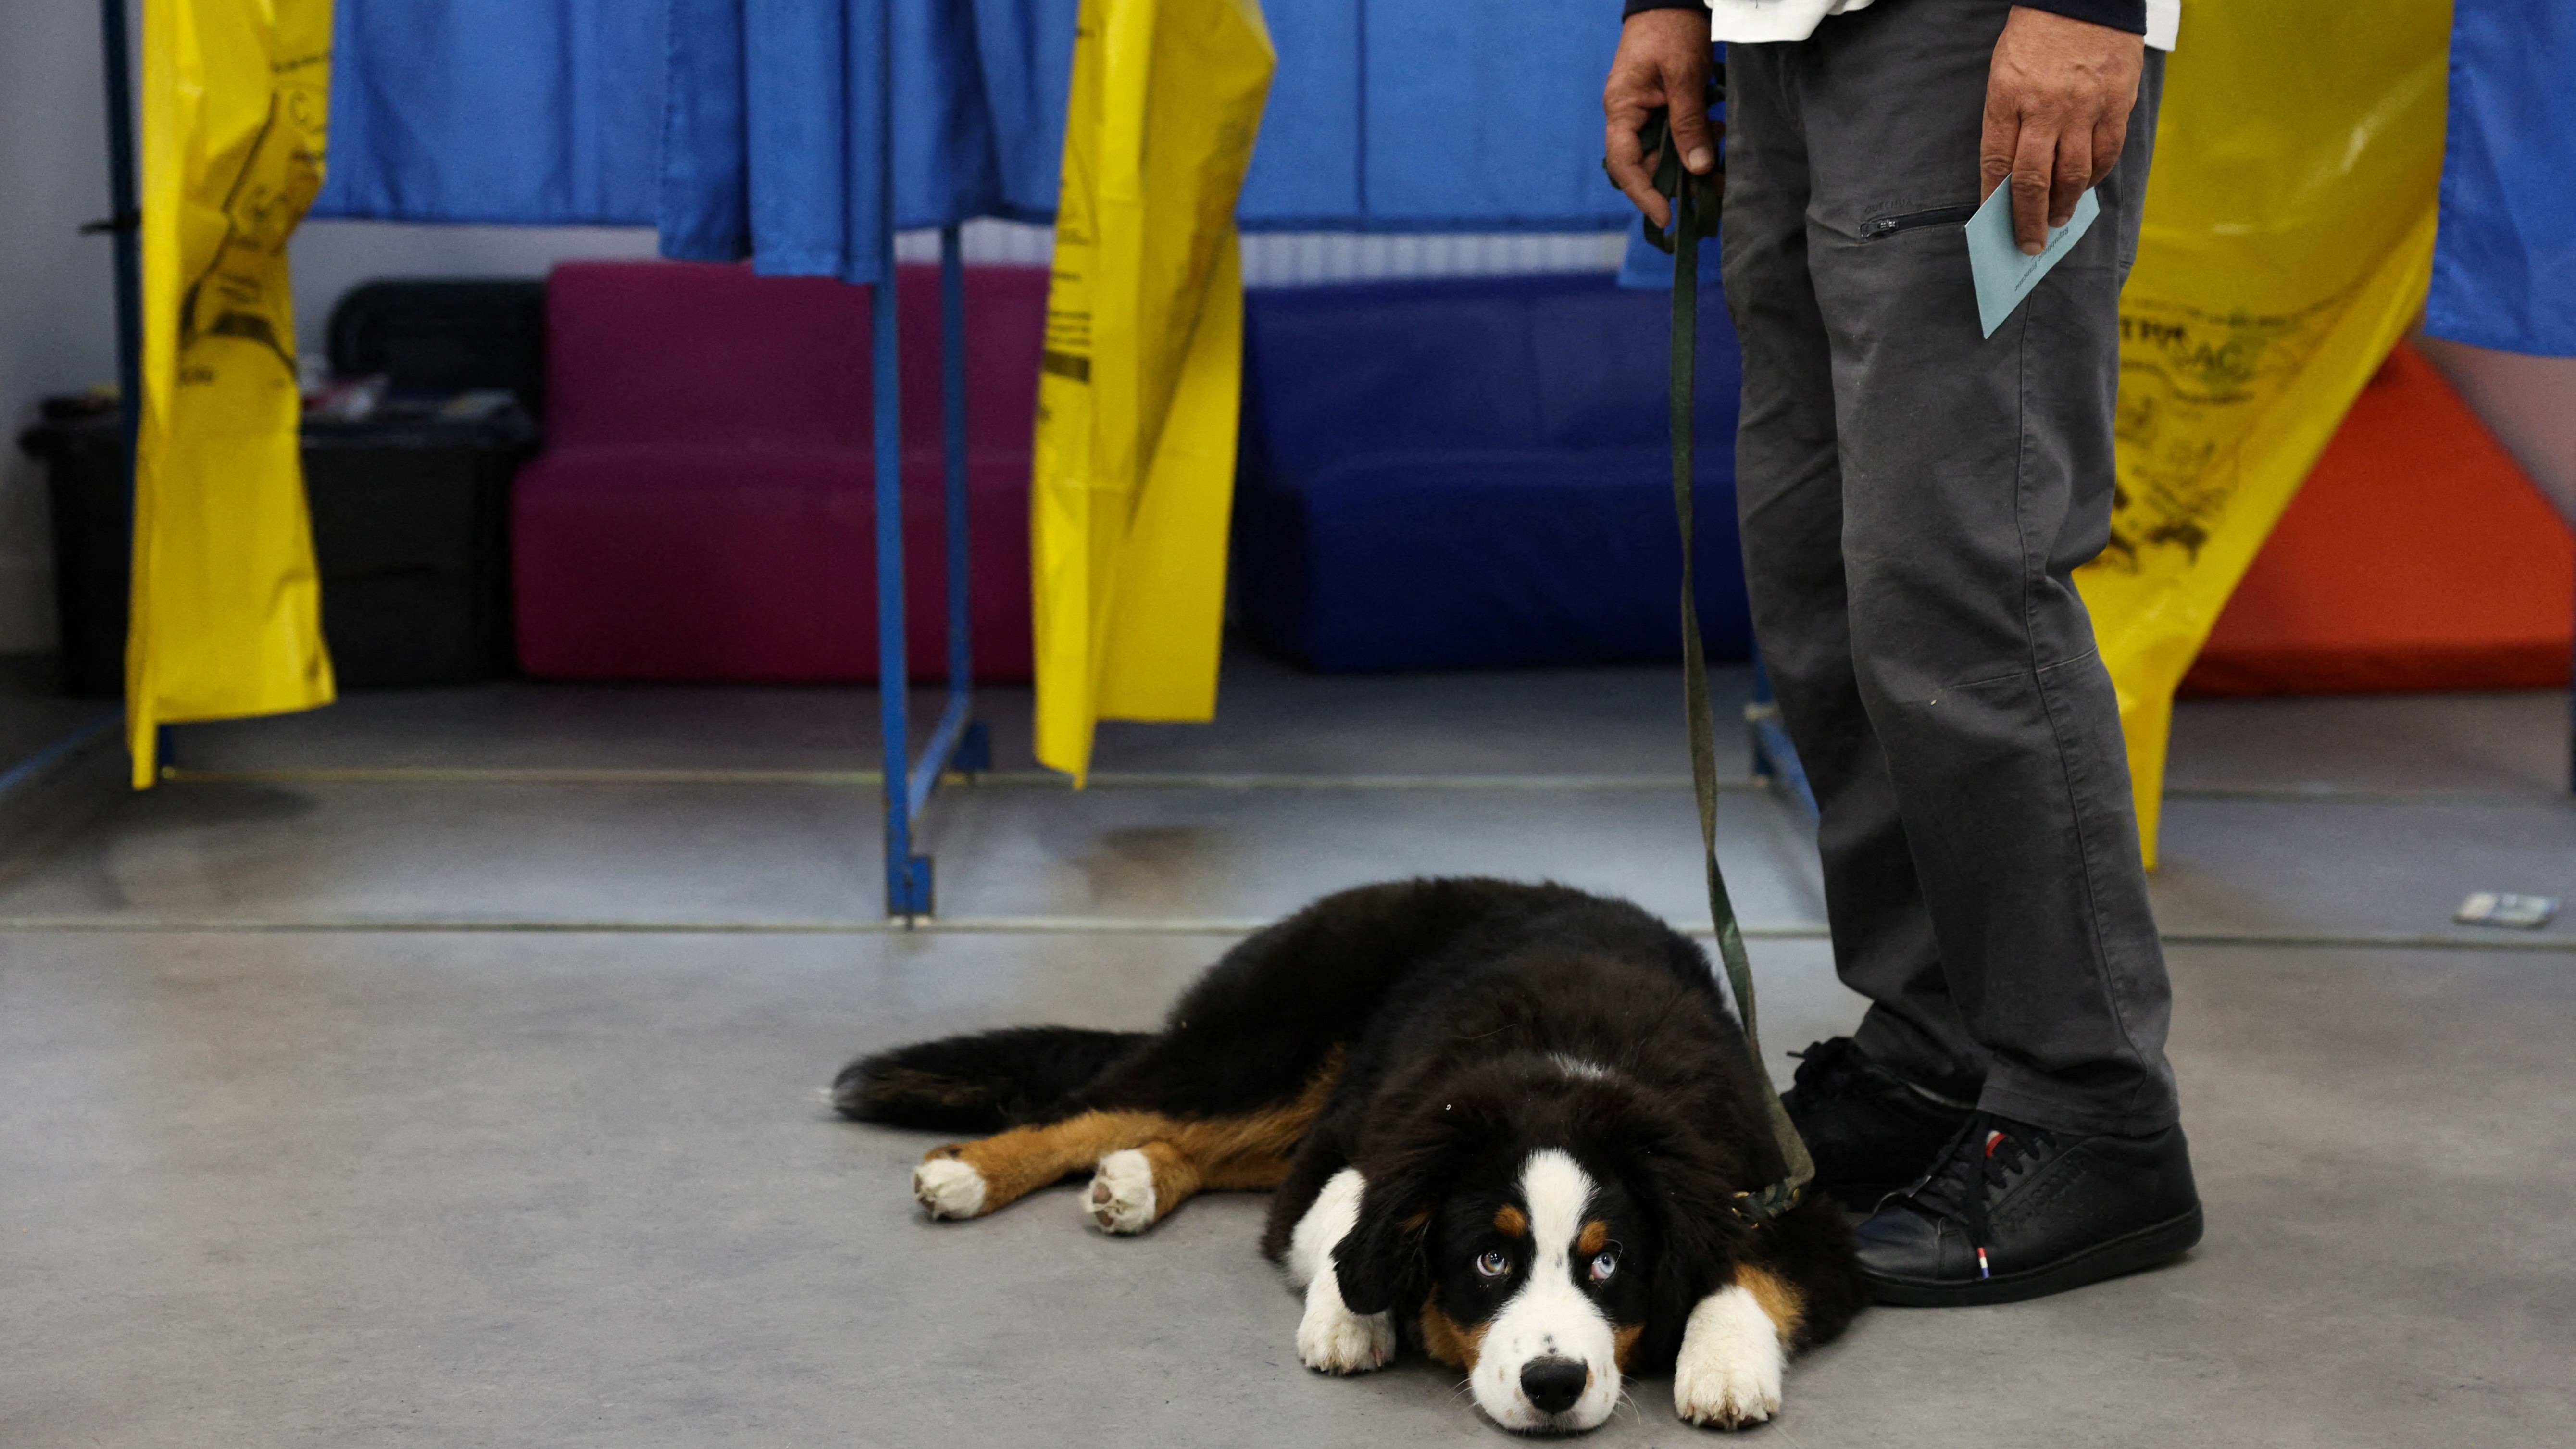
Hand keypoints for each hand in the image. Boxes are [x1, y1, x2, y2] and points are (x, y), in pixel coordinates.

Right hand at [1604, 9, 1716, 231]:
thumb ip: (1689, 123)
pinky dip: (1696, 144)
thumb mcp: (1683, 77)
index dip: (1643, 194)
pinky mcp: (1664, 107)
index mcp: (1621, 109)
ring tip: (1720, 173)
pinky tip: (1716, 142)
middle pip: (1645, 164)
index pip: (1623, 165)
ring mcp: (1645, 112)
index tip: (1666, 217)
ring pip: (1664, 153)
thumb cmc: (1671, 30)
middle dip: (1675, 183)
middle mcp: (1629, 116)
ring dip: (1690, 164)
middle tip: (1709, 198)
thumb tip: (1698, 169)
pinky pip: (1676, 136)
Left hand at [1982, 6, 2143, 253]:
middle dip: (2029, 219)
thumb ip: (2006, 122)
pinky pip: (2107, 153)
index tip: (1995, 223)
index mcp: (2007, 98)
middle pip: (2033, 180)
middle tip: (2029, 242)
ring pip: (2073, 174)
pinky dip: (2095, 177)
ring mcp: (2084, 107)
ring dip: (2064, 205)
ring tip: (2057, 220)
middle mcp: (2045, 107)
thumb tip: (2010, 174)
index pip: (1996, 163)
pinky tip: (2085, 187)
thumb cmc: (2036, 38)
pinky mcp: (2117, 103)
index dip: (1995, 200)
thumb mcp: (2004, 74)